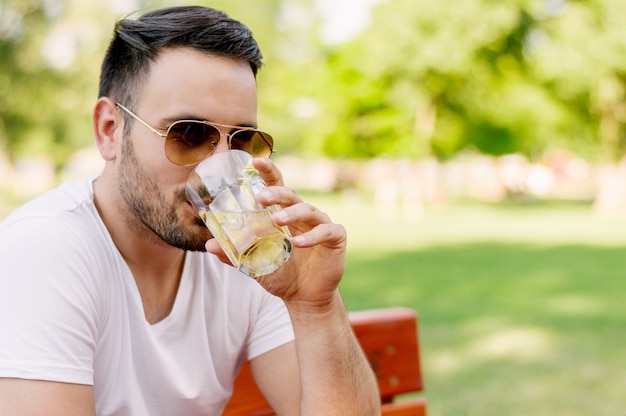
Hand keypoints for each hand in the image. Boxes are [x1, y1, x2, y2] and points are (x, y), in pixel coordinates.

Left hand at [205, 157, 345, 307]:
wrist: (304, 298)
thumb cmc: (280, 275)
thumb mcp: (254, 265)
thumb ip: (234, 254)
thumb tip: (209, 244)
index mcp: (283, 214)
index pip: (276, 186)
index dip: (268, 172)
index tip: (255, 161)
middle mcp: (302, 215)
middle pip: (291, 195)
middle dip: (276, 193)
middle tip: (261, 198)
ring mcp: (320, 224)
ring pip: (309, 210)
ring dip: (292, 213)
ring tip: (277, 221)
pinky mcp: (335, 238)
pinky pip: (327, 230)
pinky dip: (313, 235)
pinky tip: (299, 243)